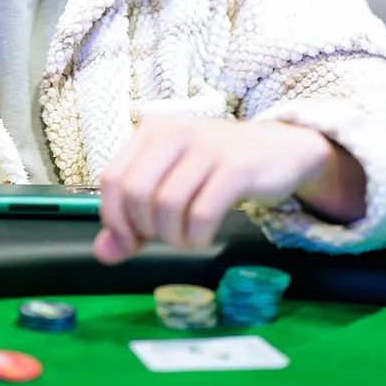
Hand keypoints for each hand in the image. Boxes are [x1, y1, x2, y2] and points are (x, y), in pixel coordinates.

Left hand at [93, 117, 366, 264]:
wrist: (282, 150)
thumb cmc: (217, 169)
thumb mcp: (171, 186)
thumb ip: (134, 220)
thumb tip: (103, 253)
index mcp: (151, 131)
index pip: (112, 179)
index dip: (114, 219)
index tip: (129, 242)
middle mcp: (175, 132)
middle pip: (137, 194)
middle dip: (146, 230)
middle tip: (166, 238)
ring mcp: (207, 147)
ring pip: (168, 206)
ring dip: (174, 237)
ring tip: (187, 239)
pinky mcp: (238, 167)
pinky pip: (202, 213)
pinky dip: (197, 237)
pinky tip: (203, 237)